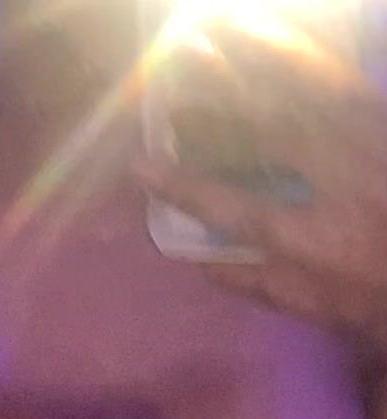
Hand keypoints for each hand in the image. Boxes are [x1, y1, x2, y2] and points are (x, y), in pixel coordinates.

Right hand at [136, 27, 386, 348]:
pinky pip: (341, 81)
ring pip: (306, 89)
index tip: (140, 166)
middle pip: (267, 128)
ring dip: (259, 53)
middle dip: (219, 90)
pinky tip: (277, 34)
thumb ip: (254, 282)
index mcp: (310, 241)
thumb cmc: (372, 293)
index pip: (232, 210)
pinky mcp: (383, 123)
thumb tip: (199, 259)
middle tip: (180, 61)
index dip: (184, 188)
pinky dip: (307, 56)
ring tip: (218, 24)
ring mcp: (366, 145)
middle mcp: (335, 183)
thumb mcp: (313, 305)